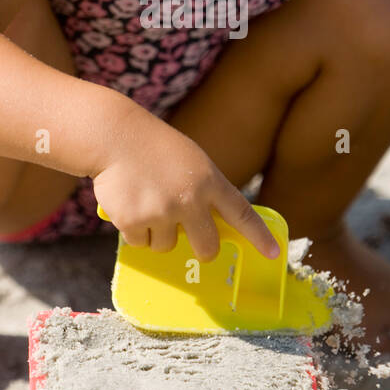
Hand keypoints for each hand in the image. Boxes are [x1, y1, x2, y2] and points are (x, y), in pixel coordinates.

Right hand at [92, 109, 280, 260]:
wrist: (116, 136)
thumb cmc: (155, 147)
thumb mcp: (193, 162)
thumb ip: (205, 190)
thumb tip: (210, 227)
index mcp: (209, 181)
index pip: (242, 214)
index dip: (259, 236)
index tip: (274, 253)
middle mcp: (190, 200)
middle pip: (207, 246)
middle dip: (202, 249)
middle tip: (193, 240)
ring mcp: (162, 213)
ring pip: (167, 246)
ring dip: (158, 234)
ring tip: (147, 203)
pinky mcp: (134, 222)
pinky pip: (140, 243)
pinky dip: (134, 230)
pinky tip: (129, 203)